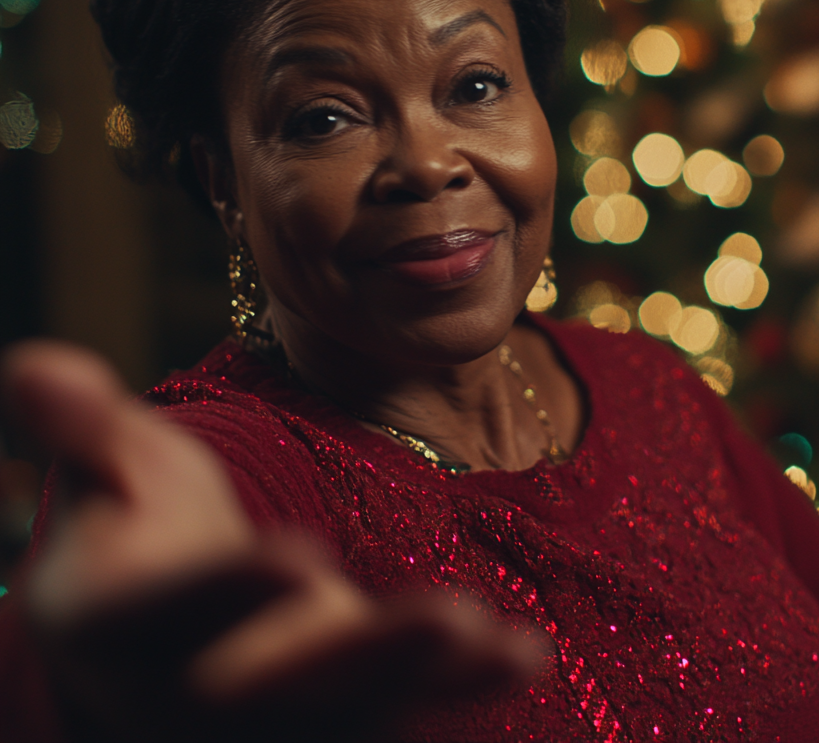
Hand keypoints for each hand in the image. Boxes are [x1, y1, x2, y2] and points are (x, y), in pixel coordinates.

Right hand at [2, 342, 538, 740]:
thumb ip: (81, 428)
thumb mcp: (109, 478)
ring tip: (496, 643)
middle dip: (364, 657)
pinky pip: (399, 705)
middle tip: (447, 621)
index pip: (177, 615)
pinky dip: (459, 685)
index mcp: (129, 626)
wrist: (167, 638)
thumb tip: (31, 360)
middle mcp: (201, 689)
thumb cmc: (139, 541)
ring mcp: (276, 712)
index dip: (229, 594)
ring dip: (426, 678)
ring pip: (352, 710)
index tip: (295, 560)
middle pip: (282, 688)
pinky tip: (520, 655)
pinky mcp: (340, 708)